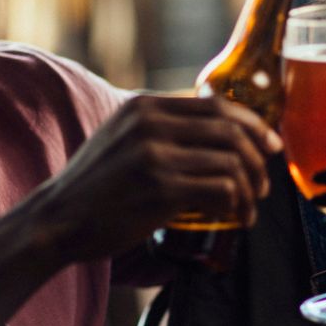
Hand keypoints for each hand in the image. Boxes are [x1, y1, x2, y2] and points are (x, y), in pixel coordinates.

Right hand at [32, 94, 282, 261]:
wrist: (56, 220)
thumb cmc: (94, 187)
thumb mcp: (122, 138)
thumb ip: (160, 128)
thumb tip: (216, 132)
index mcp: (145, 107)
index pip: (217, 105)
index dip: (253, 125)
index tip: (270, 145)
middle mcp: (151, 124)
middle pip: (231, 131)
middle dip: (258, 159)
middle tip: (263, 184)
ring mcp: (155, 155)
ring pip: (232, 162)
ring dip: (252, 188)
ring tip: (251, 207)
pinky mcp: (161, 189)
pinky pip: (222, 190)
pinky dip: (239, 205)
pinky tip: (237, 218)